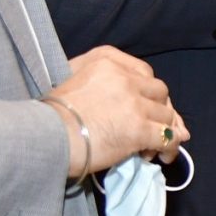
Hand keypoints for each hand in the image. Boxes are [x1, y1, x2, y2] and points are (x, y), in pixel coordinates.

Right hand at [46, 45, 182, 178]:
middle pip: (160, 91)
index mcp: (106, 59)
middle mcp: (124, 77)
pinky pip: (166, 137)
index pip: (143, 71)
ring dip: (164, 131)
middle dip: (159, 109)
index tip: (147, 106)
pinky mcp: (139, 128)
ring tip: (151, 148)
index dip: (149, 92)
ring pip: (166, 114)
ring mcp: (134, 103)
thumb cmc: (51, 112)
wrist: (46, 136)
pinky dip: (168, 147)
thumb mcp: (71, 79)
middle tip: (153, 128)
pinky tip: (163, 156)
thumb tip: (126, 101)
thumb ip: (100, 82)